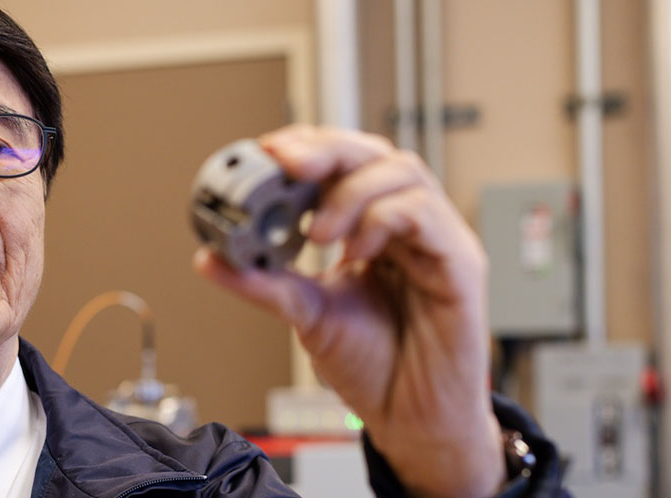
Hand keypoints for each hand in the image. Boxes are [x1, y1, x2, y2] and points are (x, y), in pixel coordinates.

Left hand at [194, 125, 504, 496]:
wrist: (412, 419)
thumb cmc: (375, 366)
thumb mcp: (305, 314)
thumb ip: (263, 282)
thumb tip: (210, 258)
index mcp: (372, 228)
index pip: (345, 163)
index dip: (309, 147)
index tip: (268, 151)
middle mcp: (407, 225)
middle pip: (374, 153)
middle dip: (325, 150)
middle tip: (286, 163)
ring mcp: (436, 240)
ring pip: (402, 172)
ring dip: (349, 191)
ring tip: (316, 231)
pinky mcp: (460, 264)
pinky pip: (425, 215)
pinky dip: (382, 219)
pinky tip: (356, 249)